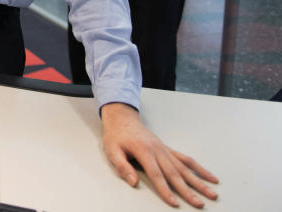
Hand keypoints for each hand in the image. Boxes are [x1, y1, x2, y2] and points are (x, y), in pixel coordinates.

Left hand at [101, 102, 218, 207]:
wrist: (123, 120)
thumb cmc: (116, 137)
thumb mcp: (112, 150)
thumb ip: (122, 167)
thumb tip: (134, 183)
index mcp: (144, 151)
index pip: (157, 174)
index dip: (165, 190)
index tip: (175, 203)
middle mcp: (158, 151)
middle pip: (175, 174)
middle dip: (188, 191)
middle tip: (199, 204)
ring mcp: (166, 150)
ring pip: (185, 168)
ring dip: (199, 182)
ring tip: (212, 194)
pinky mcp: (169, 150)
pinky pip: (187, 160)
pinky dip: (200, 169)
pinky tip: (211, 178)